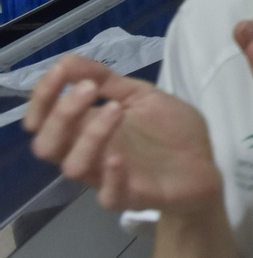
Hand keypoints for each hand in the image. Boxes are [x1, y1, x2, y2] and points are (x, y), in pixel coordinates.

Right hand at [25, 55, 220, 213]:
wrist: (205, 165)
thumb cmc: (168, 131)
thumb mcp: (141, 96)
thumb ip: (108, 80)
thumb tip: (67, 60)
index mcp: (86, 129)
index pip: (41, 119)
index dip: (42, 96)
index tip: (61, 70)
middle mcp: (89, 154)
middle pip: (46, 145)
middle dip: (61, 114)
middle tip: (89, 88)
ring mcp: (108, 178)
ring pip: (73, 168)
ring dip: (89, 137)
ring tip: (116, 110)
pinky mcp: (133, 197)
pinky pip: (108, 197)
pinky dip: (110, 176)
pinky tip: (118, 157)